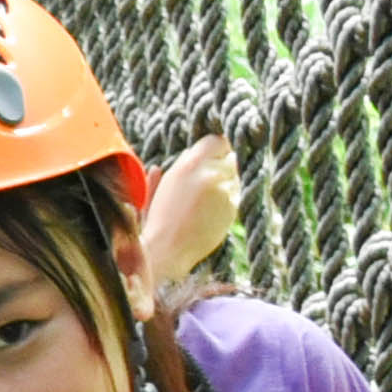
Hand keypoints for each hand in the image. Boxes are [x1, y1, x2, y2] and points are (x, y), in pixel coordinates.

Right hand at [133, 133, 244, 293]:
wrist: (167, 250)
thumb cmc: (156, 221)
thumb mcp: (157, 189)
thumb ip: (170, 172)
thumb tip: (175, 159)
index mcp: (189, 165)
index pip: (217, 141)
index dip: (215, 148)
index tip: (212, 155)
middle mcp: (210, 175)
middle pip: (229, 158)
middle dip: (220, 165)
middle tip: (209, 177)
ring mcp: (224, 192)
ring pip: (234, 177)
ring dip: (225, 183)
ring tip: (206, 198)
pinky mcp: (232, 208)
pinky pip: (235, 195)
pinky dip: (227, 200)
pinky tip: (210, 210)